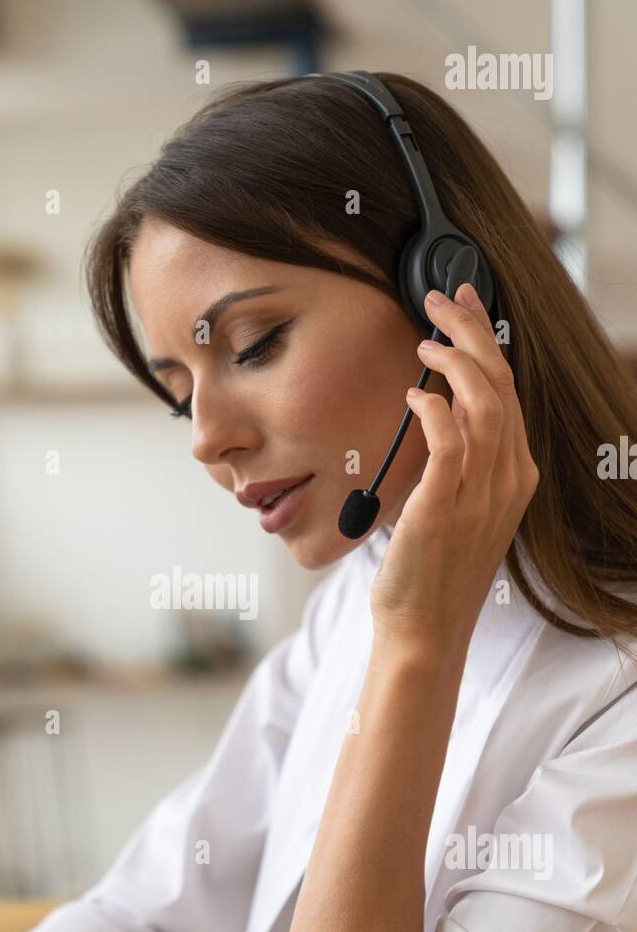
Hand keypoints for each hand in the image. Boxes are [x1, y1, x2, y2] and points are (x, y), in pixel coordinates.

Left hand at [369, 282, 539, 655]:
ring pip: (482, 404)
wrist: (425, 631)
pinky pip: (449, 441)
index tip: (464, 307)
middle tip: (441, 300)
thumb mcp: (458, 508)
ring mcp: (480, 495)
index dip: (487, 342)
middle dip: (472, 332)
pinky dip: (434, 408)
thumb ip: (459, 460)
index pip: (508, 392)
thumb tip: (439, 408)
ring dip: (453, 361)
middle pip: (500, 385)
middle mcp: (508, 481)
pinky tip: (415, 394)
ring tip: (424, 341)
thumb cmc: (432, 573)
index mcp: (516, 478)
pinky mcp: (444, 506)